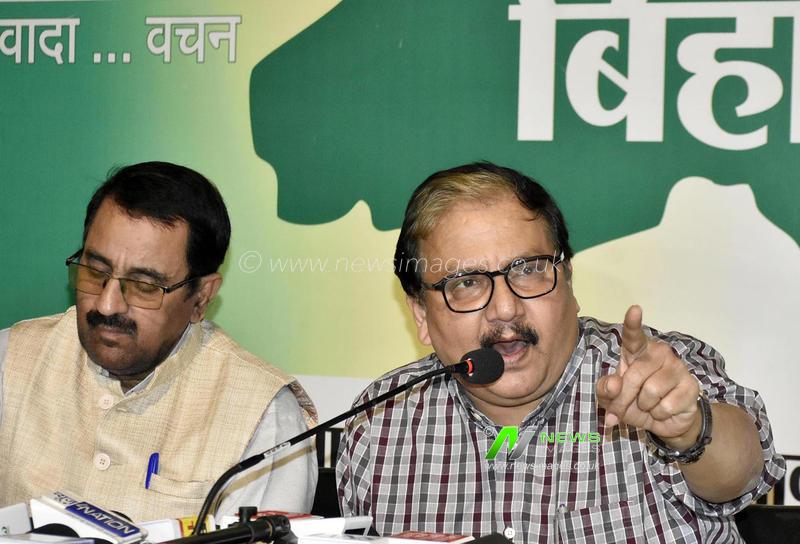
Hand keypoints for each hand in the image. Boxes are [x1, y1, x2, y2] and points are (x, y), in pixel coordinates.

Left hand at [596, 306, 700, 447]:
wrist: (664, 422)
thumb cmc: (634, 401)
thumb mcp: (611, 398)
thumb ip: (605, 389)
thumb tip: (614, 384)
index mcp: (637, 351)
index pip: (634, 336)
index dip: (633, 323)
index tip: (634, 309)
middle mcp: (659, 354)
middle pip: (634, 376)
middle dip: (623, 399)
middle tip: (622, 408)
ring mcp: (677, 368)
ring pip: (651, 391)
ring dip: (644, 407)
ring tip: (648, 405)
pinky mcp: (691, 386)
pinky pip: (666, 406)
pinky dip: (659, 415)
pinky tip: (663, 410)